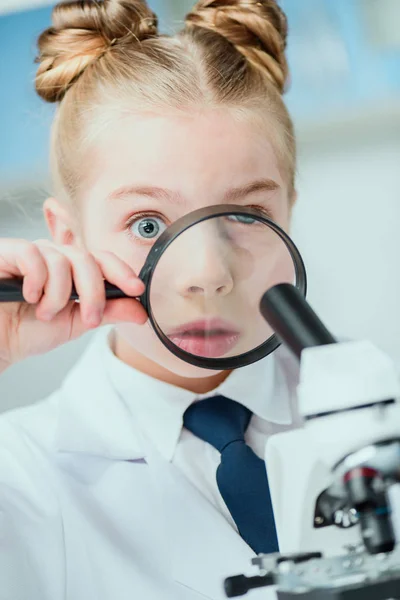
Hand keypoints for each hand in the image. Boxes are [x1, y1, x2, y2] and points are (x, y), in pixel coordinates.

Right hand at [0, 238, 146, 369]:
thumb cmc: (28, 331)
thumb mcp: (75, 323)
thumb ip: (107, 312)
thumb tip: (140, 310)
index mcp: (71, 269)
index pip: (102, 259)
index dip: (122, 271)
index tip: (137, 289)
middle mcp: (52, 256)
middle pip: (87, 259)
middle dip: (94, 292)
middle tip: (89, 319)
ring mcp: (31, 252)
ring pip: (62, 260)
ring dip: (58, 295)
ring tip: (45, 313)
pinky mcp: (8, 252)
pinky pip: (33, 256)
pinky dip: (36, 281)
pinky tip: (29, 297)